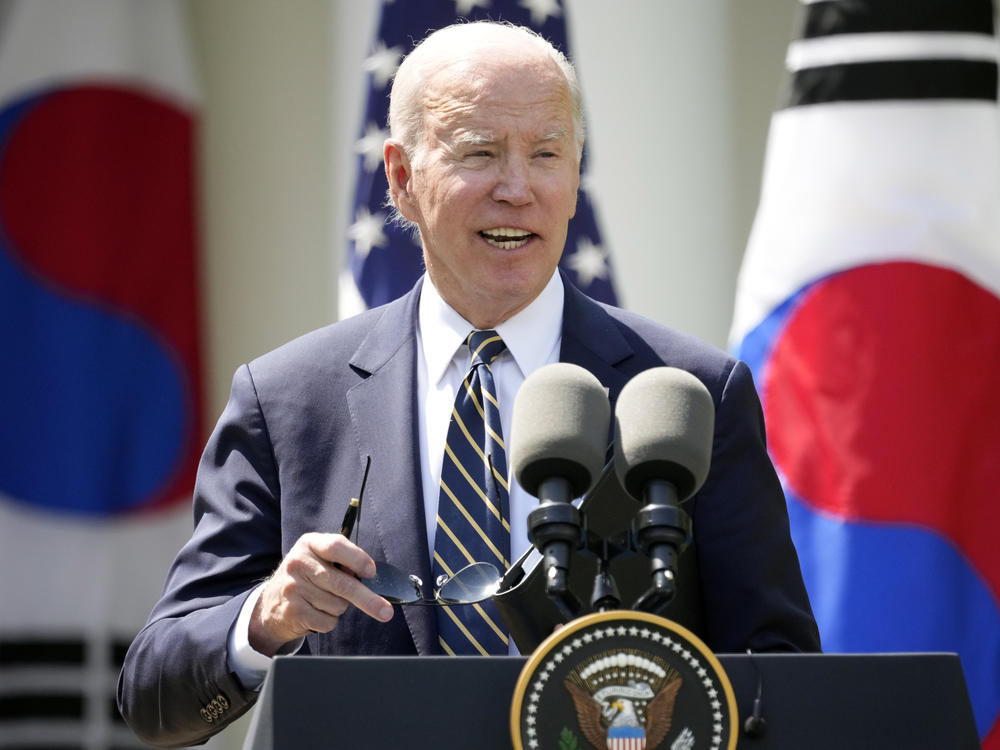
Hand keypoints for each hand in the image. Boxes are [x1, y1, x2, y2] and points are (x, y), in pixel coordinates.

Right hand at [248, 532, 393, 654]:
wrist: (272, 602)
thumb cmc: (308, 577)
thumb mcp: (319, 558)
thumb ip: (342, 562)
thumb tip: (371, 579)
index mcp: (309, 543)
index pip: (336, 546)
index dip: (357, 559)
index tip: (372, 572)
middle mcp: (298, 562)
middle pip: (343, 583)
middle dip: (368, 599)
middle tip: (386, 612)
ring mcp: (293, 587)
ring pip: (338, 604)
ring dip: (340, 607)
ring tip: (325, 601)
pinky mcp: (292, 611)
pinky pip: (327, 621)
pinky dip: (329, 621)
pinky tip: (317, 612)